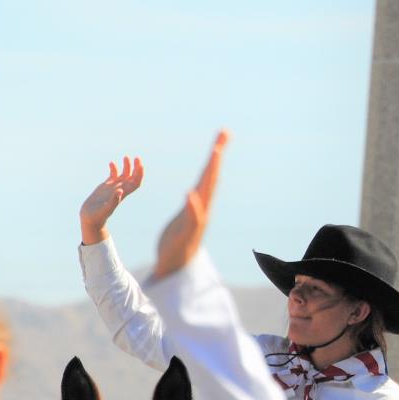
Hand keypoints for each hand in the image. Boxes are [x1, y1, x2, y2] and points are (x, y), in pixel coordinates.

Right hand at [80, 157, 143, 244]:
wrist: (90, 218)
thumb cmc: (98, 216)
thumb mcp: (106, 209)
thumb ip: (113, 200)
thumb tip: (120, 191)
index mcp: (123, 194)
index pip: (136, 183)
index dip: (140, 174)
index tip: (141, 165)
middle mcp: (120, 190)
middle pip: (132, 177)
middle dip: (136, 167)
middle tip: (136, 158)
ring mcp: (112, 188)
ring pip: (123, 175)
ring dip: (126, 166)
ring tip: (126, 157)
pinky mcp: (105, 187)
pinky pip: (112, 175)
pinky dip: (113, 168)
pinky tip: (111, 163)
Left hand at [153, 131, 228, 279]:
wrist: (174, 265)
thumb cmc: (179, 240)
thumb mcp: (185, 216)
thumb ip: (192, 203)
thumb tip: (196, 191)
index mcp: (199, 200)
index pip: (208, 173)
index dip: (215, 154)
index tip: (222, 134)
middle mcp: (203, 207)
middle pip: (211, 177)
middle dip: (217, 156)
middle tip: (224, 134)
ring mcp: (198, 219)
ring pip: (206, 192)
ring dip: (211, 173)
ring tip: (215, 153)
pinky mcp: (188, 232)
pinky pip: (192, 217)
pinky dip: (192, 205)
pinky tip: (190, 192)